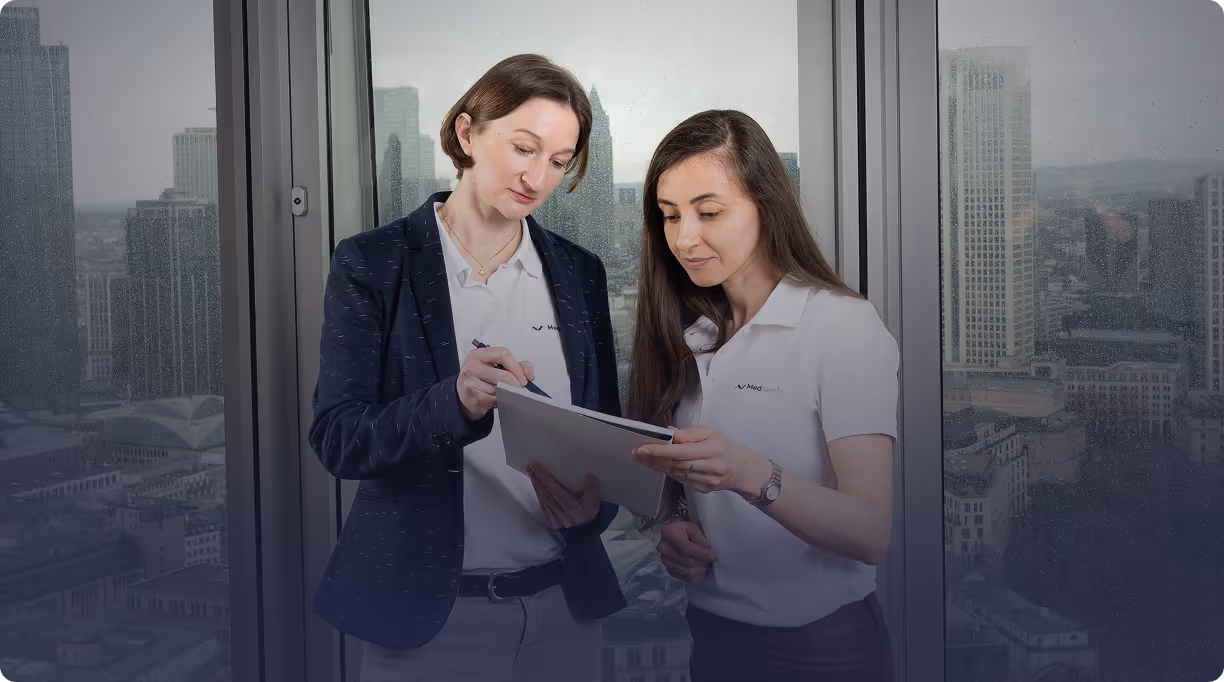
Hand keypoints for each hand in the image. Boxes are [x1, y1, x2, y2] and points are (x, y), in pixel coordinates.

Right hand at [456, 346, 533, 421]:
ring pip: (500, 388)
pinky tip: (496, 399)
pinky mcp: (472, 395)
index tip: (524, 378)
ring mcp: (470, 380)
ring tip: (502, 392)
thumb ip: (516, 366)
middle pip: (504, 374)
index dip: (517, 367)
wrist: (465, 396)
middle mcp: (473, 365)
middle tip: (519, 388)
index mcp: (480, 354)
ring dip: (506, 393)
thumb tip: (528, 373)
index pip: (504, 354)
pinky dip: (500, 401)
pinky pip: (494, 400)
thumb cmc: (482, 380)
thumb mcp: (497, 367)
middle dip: (516, 384)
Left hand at [527, 463, 601, 528]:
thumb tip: (589, 476)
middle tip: (530, 467)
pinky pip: (543, 506)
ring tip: (531, 473)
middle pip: (546, 493)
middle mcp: (562, 513)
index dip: (544, 477)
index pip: (555, 489)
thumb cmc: (589, 513)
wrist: (586, 531)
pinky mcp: (552, 521)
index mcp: (573, 507)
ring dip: (536, 485)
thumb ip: (592, 489)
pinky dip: (539, 495)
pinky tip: (536, 487)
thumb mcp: (595, 501)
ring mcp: (556, 518)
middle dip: (537, 479)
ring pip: (543, 499)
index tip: (536, 466)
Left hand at [632, 426, 772, 498]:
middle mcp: (710, 467)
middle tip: (637, 453)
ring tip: (644, 459)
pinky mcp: (703, 489)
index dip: (660, 451)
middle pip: (676, 464)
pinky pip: (681, 480)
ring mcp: (707, 481)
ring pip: (676, 474)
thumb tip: (670, 432)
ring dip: (658, 466)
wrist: (744, 470)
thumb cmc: (726, 448)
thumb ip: (689, 433)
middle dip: (654, 459)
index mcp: (713, 449)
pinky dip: (669, 473)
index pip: (681, 451)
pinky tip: (660, 466)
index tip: (644, 448)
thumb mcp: (711, 433)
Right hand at [658, 520, 716, 582]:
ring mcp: (665, 560)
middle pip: (688, 561)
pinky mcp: (669, 569)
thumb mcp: (694, 527)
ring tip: (710, 568)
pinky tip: (704, 573)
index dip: (702, 554)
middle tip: (714, 562)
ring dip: (701, 572)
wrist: (675, 534)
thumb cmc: (685, 529)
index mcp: (669, 533)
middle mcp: (664, 548)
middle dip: (703, 563)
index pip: (687, 548)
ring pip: (687, 572)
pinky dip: (697, 577)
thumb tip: (708, 550)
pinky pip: (685, 578)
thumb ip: (701, 537)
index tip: (715, 556)